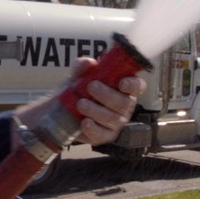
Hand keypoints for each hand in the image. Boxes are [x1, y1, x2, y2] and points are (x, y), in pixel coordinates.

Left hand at [14, 58, 144, 145]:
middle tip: (91, 87)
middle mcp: (124, 107)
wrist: (61, 110)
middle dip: (107, 95)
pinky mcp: (104, 136)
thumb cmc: (79, 90)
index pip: (137, 86)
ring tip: (81, 103)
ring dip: (96, 111)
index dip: (133, 85)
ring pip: (112, 119)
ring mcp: (116, 123)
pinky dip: (93, 129)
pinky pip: (102, 135)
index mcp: (123, 89)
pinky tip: (84, 122)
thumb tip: (88, 63)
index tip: (122, 82)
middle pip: (124, 103)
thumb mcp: (78, 76)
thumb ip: (82, 67)